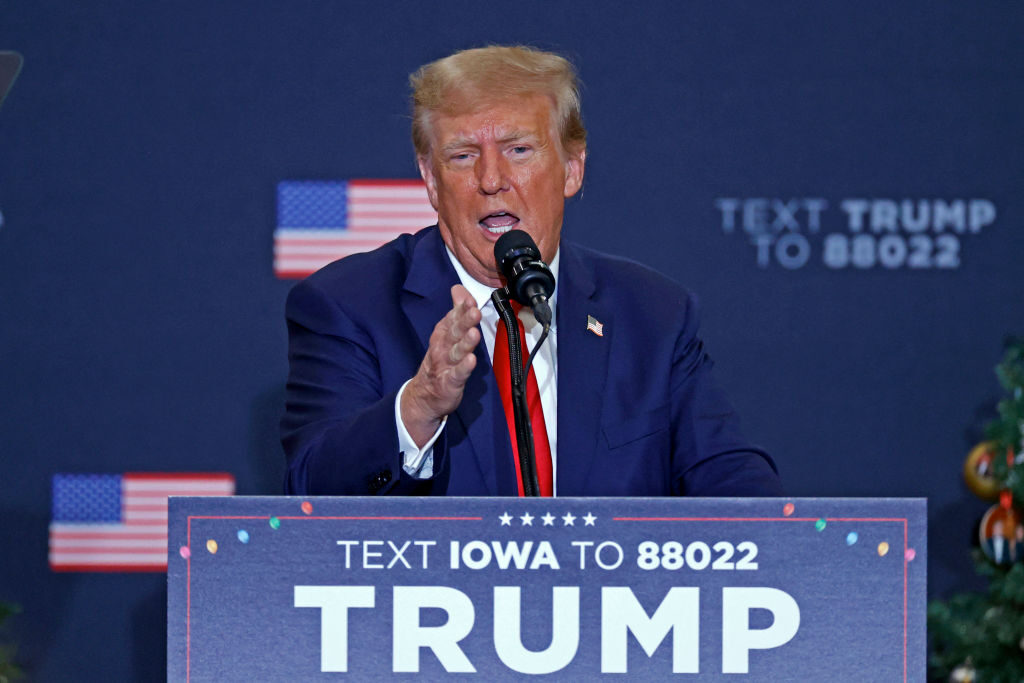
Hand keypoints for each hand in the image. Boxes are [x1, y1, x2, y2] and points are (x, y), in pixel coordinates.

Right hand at [401, 285, 481, 446]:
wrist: (424, 396)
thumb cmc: (440, 361)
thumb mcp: (447, 334)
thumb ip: (456, 312)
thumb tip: (459, 289)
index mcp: (443, 334)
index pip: (452, 318)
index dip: (461, 309)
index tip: (470, 300)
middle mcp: (442, 347)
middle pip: (454, 332)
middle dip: (464, 321)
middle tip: (474, 312)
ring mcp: (445, 365)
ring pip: (456, 352)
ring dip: (465, 342)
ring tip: (474, 333)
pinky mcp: (450, 382)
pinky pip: (457, 374)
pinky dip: (464, 367)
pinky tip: (471, 360)